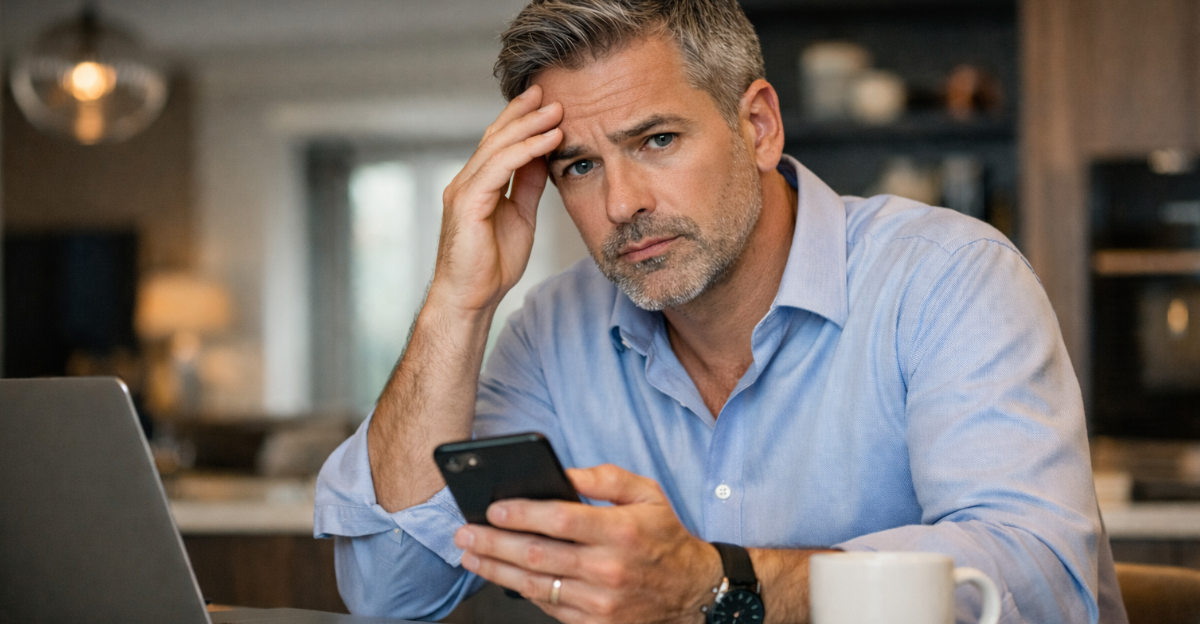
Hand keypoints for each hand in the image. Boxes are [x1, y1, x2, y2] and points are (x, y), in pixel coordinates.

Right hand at [431, 85, 563, 313]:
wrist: (471, 299)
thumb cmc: (491, 266)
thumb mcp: (520, 218)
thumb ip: (527, 187)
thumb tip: (543, 158)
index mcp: (477, 185)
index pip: (498, 143)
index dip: (520, 120)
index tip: (545, 103)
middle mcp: (465, 181)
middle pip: (495, 137)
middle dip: (523, 113)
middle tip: (550, 94)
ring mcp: (463, 190)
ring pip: (497, 146)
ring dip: (529, 126)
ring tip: (556, 111)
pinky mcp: (467, 203)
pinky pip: (499, 167)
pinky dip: (526, 151)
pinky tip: (548, 140)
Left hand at [454, 464, 722, 623]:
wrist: (692, 591)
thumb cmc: (664, 538)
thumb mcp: (647, 494)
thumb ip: (605, 478)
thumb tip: (562, 473)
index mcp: (621, 531)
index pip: (560, 520)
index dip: (522, 513)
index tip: (494, 508)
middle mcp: (608, 569)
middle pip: (537, 555)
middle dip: (493, 543)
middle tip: (465, 532)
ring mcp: (601, 602)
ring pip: (535, 586)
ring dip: (496, 570)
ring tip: (471, 555)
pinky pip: (549, 607)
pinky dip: (522, 591)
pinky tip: (503, 576)